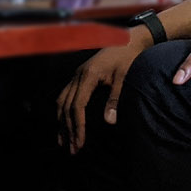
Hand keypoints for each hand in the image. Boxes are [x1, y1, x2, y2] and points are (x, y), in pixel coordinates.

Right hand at [57, 27, 152, 153]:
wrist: (128, 40)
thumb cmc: (128, 58)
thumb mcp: (124, 78)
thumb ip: (115, 99)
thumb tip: (109, 122)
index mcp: (88, 75)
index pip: (77, 105)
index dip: (77, 125)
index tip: (80, 142)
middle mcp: (78, 75)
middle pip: (67, 106)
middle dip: (68, 129)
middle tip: (72, 149)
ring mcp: (76, 75)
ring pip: (62, 101)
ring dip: (62, 122)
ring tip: (63, 142)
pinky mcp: (79, 77)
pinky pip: (65, 96)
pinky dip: (63, 112)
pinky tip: (64, 124)